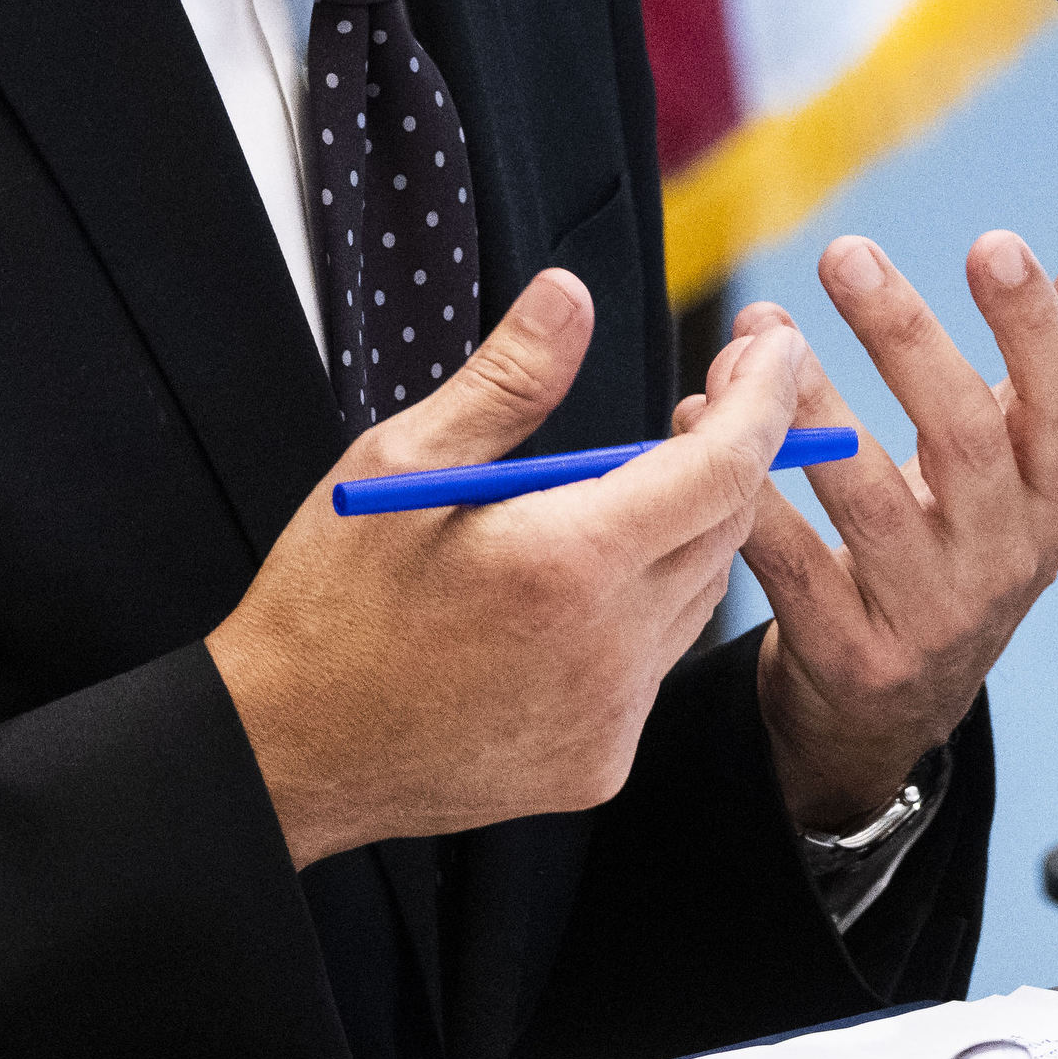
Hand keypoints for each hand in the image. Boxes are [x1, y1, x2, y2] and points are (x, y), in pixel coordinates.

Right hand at [209, 268, 809, 866]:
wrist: (284, 753)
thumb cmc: (330, 600)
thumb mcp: (401, 463)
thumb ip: (507, 381)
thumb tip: (572, 293)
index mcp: (564, 565)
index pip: (719, 468)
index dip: (761, 397)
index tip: (773, 345)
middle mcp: (607, 652)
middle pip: (723, 528)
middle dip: (728, 451)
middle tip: (707, 391)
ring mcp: (609, 719)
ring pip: (696, 595)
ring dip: (684, 530)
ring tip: (624, 487)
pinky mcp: (599, 765)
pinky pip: (655, 663)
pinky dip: (643, 609)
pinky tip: (582, 586)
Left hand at [692, 206, 1057, 831]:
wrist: (895, 704)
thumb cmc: (965, 536)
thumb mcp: (1029, 452)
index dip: (1035, 326)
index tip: (993, 244)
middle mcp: (1006, 561)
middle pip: (964, 439)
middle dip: (904, 337)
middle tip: (845, 252)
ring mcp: (930, 617)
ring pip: (867, 498)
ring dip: (806, 404)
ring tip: (755, 334)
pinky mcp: (850, 656)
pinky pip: (791, 563)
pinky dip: (744, 486)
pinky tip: (702, 417)